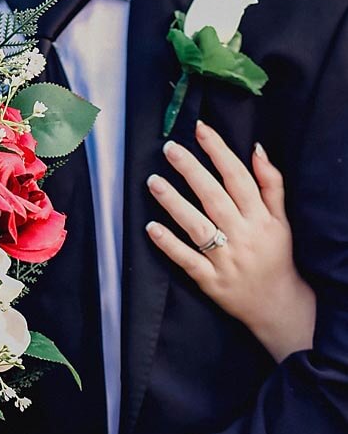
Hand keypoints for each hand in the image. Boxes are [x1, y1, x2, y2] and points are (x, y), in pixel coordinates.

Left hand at [146, 121, 315, 362]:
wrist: (278, 304)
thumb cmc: (276, 256)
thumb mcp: (282, 220)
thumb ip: (271, 184)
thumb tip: (257, 148)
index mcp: (260, 217)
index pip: (237, 178)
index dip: (219, 151)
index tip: (199, 129)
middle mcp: (243, 235)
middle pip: (214, 197)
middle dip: (191, 170)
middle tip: (169, 149)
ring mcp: (225, 259)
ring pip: (198, 226)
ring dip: (174, 203)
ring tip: (152, 181)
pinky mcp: (211, 281)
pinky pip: (187, 260)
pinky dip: (169, 244)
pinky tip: (151, 228)